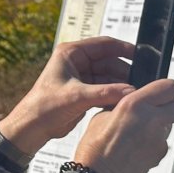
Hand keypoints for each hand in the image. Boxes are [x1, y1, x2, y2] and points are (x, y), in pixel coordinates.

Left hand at [0, 37, 135, 154]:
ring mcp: (81, 77)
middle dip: (124, 71)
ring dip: (120, 84)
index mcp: (71, 53)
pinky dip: (114, 94)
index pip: (104, 45)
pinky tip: (125, 100)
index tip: (141, 56)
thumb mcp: (77, 97)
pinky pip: (105, 89)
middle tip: (141, 81)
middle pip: (109, 61)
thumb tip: (131, 91)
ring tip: (136, 92)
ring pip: (108, 76)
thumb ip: (105, 93)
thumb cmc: (44, 107)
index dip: (123, 48)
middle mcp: (77, 62)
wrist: (31, 128)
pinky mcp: (84, 92)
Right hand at [72, 77, 173, 172]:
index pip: (169, 86)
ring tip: (137, 134)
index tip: (160, 93)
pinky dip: (153, 143)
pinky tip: (136, 148)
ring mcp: (159, 139)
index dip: (166, 89)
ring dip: (160, 126)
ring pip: (170, 125)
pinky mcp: (160, 154)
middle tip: (160, 110)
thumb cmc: (95, 148)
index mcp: (135, 104)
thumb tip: (134, 100)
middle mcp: (152, 120)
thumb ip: (123, 104)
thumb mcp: (102, 115)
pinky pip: (162, 142)